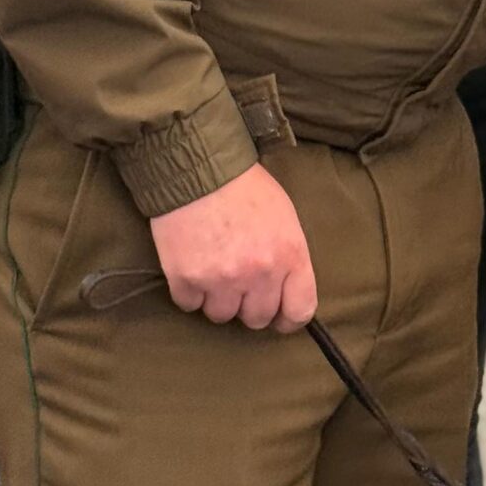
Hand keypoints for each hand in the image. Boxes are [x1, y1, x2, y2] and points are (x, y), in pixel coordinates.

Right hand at [149, 161, 318, 331]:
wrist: (197, 167)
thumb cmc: (245, 187)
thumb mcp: (285, 218)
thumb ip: (289, 257)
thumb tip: (286, 291)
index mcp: (290, 256)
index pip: (300, 311)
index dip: (288, 318)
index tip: (279, 316)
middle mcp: (259, 274)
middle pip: (257, 319)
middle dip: (249, 305)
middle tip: (238, 284)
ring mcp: (221, 279)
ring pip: (221, 316)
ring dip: (217, 299)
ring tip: (212, 270)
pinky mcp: (186, 279)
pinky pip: (189, 305)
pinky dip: (189, 291)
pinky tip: (190, 266)